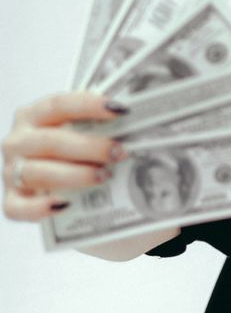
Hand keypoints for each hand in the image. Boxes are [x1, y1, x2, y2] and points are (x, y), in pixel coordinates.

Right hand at [1, 90, 129, 221]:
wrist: (55, 190)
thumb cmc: (72, 155)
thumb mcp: (79, 135)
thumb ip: (97, 128)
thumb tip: (135, 125)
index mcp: (33, 116)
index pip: (59, 105)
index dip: (88, 106)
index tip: (119, 110)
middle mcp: (18, 142)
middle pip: (52, 141)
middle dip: (89, 147)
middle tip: (119, 153)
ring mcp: (12, 172)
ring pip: (39, 172)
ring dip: (75, 174)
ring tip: (104, 177)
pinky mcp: (13, 202)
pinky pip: (19, 207)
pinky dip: (40, 207)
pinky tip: (65, 204)